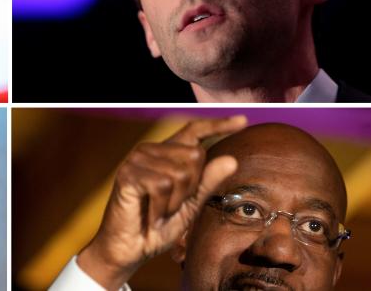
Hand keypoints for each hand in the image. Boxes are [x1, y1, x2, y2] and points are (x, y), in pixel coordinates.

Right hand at [77, 116, 246, 289]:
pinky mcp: (127, 173)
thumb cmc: (158, 227)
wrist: (130, 249)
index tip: (242, 120)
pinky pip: (163, 185)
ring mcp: (137, 159)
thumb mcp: (191, 205)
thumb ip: (208, 182)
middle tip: (171, 207)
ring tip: (159, 212)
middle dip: (192, 188)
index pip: (194, 131)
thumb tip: (232, 159)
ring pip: (181, 173)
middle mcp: (151, 150)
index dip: (218, 125)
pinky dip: (162, 208)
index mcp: (166, 154)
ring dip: (175, 203)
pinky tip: (151, 215)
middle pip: (195, 155)